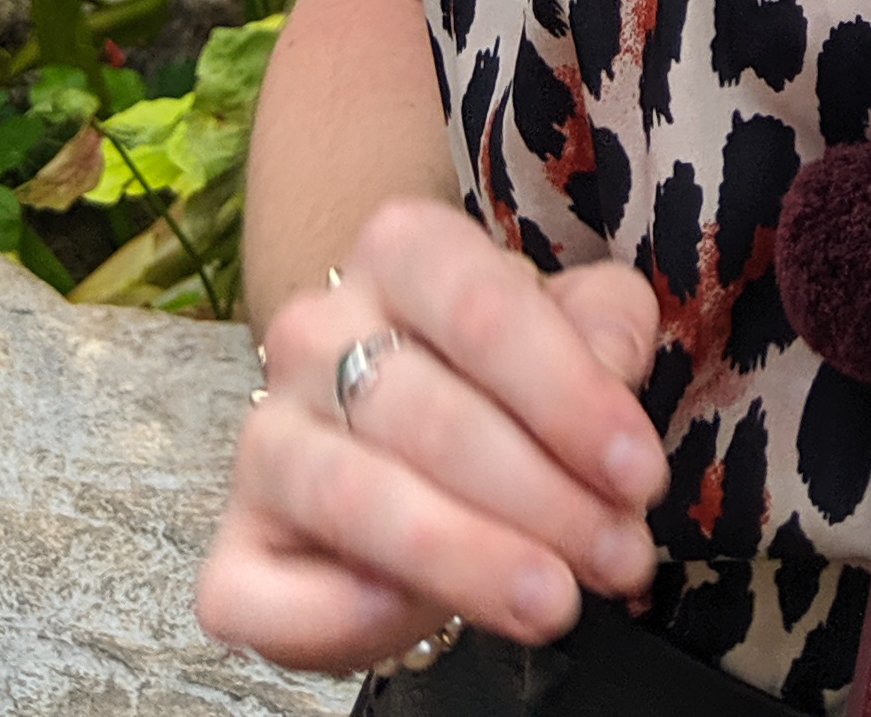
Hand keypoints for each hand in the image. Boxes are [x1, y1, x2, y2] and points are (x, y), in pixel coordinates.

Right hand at [196, 197, 669, 675]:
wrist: (414, 453)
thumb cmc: (503, 379)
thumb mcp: (574, 331)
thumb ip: (605, 329)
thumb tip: (611, 363)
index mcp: (402, 252)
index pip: (481, 306)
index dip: (568, 395)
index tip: (637, 473)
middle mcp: (315, 332)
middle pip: (431, 414)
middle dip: (543, 498)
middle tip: (618, 556)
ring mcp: (263, 440)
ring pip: (356, 498)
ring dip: (468, 558)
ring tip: (555, 603)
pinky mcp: (233, 551)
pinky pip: (264, 594)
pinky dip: (337, 616)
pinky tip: (410, 618)